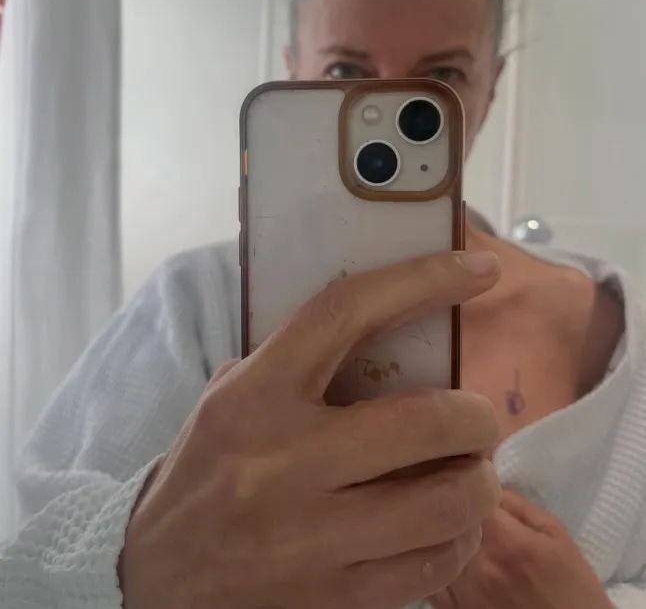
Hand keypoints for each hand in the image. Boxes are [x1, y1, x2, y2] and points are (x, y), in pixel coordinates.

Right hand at [119, 250, 502, 608]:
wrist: (154, 574)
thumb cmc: (207, 466)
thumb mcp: (234, 395)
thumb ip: (300, 362)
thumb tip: (393, 319)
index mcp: (256, 393)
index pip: (348, 314)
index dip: (422, 280)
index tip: (477, 268)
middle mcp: (282, 461)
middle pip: (424, 421)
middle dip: (476, 416)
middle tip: (477, 418)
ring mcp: (306, 537)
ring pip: (444, 503)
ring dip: (480, 482)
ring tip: (471, 472)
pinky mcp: (328, 598)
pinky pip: (431, 567)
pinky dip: (459, 540)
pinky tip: (448, 525)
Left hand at [433, 490, 612, 608]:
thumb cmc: (572, 588)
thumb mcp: (556, 536)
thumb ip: (518, 504)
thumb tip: (485, 479)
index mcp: (505, 540)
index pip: (466, 491)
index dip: (464, 475)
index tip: (467, 471)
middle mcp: (477, 565)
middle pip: (443, 519)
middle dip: (447, 502)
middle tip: (455, 493)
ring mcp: (460, 593)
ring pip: (429, 546)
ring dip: (435, 530)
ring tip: (445, 521)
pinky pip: (426, 580)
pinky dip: (428, 561)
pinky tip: (441, 552)